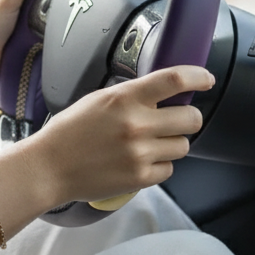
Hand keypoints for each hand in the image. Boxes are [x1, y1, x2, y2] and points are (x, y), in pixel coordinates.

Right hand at [29, 65, 214, 205]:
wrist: (49, 167)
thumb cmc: (71, 131)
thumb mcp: (100, 99)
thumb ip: (133, 95)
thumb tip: (166, 94)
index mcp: (125, 98)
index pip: (174, 80)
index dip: (197, 77)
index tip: (205, 79)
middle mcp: (136, 125)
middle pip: (191, 119)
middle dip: (188, 118)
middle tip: (176, 120)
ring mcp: (140, 153)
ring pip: (183, 146)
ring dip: (172, 143)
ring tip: (150, 143)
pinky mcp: (140, 178)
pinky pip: (169, 169)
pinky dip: (159, 165)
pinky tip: (140, 160)